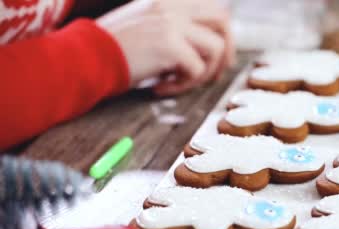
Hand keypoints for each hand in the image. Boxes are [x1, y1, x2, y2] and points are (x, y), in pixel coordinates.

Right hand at [97, 0, 234, 95]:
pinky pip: (197, 70)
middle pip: (223, 21)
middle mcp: (174, 8)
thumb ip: (178, 31)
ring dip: (202, 74)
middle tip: (214, 74)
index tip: (220, 57)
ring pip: (215, 49)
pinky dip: (183, 86)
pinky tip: (160, 88)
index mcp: (170, 3)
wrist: (89, 58)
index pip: (213, 9)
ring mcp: (173, 25)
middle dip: (226, 51)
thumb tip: (210, 48)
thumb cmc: (116, 51)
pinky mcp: (171, 45)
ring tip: (179, 83)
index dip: (223, 34)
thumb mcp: (150, 30)